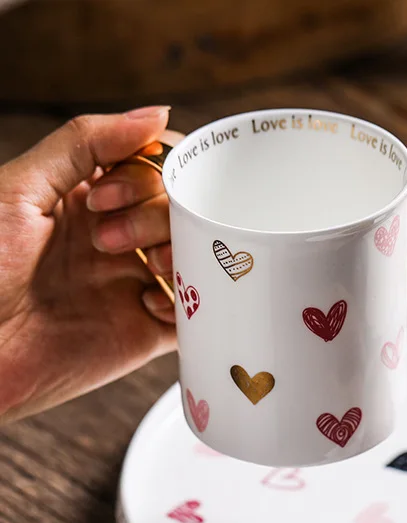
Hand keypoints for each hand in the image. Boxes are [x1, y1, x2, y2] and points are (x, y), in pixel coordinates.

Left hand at [0, 107, 182, 422]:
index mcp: (87, 202)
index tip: (106, 196)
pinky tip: (153, 305)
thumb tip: (156, 114)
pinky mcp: (146, 333)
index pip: (149, 170)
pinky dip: (191, 306)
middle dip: (156, 218)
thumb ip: (86, 143)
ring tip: (152, 270)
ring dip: (184, 256)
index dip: (144, 175)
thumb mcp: (20, 188)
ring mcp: (133, 287)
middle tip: (109, 241)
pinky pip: (194, 316)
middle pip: (178, 212)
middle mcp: (117, 242)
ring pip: (195, 258)